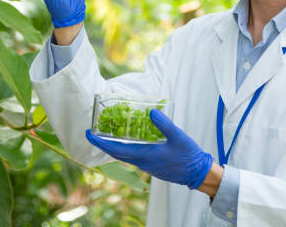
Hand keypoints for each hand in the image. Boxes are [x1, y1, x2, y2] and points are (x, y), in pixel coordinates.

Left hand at [86, 109, 213, 189]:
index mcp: (143, 155)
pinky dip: (125, 146)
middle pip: (116, 152)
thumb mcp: (177, 137)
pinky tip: (129, 138)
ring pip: (124, 154)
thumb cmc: (187, 156)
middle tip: (93, 131)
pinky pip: (132, 155)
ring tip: (108, 131)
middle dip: (103, 143)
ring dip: (113, 144)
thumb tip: (151, 111)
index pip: (115, 150)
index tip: (88, 134)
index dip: (100, 142)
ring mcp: (145, 164)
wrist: (197, 173)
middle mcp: (141, 161)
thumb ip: (164, 124)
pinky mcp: (151, 164)